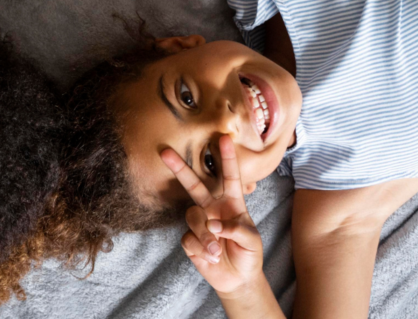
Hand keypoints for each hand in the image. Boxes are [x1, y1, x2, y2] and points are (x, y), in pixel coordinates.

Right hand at [161, 135, 264, 298]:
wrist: (238, 279)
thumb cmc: (249, 253)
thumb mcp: (252, 241)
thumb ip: (236, 229)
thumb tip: (213, 223)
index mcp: (232, 202)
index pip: (229, 177)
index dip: (227, 158)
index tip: (224, 138)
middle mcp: (212, 208)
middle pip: (194, 184)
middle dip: (180, 168)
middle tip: (165, 152)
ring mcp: (200, 222)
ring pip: (193, 217)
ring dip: (205, 235)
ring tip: (217, 252)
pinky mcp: (190, 239)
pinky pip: (188, 238)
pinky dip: (201, 250)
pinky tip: (211, 258)